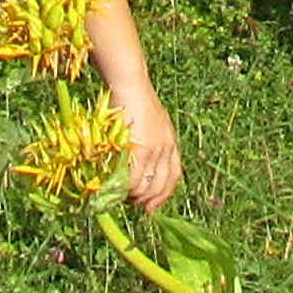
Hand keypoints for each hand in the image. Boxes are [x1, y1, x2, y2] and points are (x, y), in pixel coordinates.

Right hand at [117, 84, 182, 213]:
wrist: (131, 85)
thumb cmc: (134, 101)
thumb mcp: (150, 122)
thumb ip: (150, 142)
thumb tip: (138, 166)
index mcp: (171, 142)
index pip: (174, 176)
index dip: (163, 195)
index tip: (152, 207)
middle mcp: (168, 148)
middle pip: (162, 185)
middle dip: (148, 200)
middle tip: (133, 204)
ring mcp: (156, 150)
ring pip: (147, 186)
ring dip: (135, 196)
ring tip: (122, 197)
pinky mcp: (143, 150)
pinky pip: (136, 179)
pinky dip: (127, 189)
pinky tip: (118, 189)